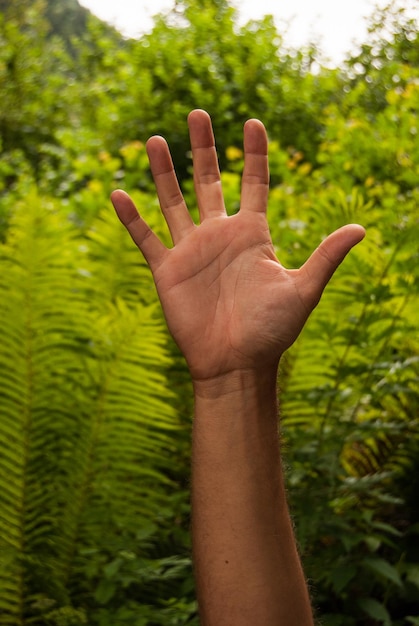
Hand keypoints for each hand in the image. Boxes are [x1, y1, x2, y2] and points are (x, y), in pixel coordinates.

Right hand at [111, 109, 364, 381]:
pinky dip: (131, 218)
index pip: (254, 183)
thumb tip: (360, 228)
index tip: (254, 122)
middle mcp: (220, 236)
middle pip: (208, 182)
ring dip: (163, 172)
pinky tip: (118, 193)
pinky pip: (146, 239)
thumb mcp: (303, 290)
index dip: (255, 153)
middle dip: (203, 148)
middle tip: (198, 114)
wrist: (236, 363)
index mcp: (252, 235)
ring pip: (172, 202)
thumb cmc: (272, 331)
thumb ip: (326, 256)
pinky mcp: (168, 270)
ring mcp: (191, 251)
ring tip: (155, 139)